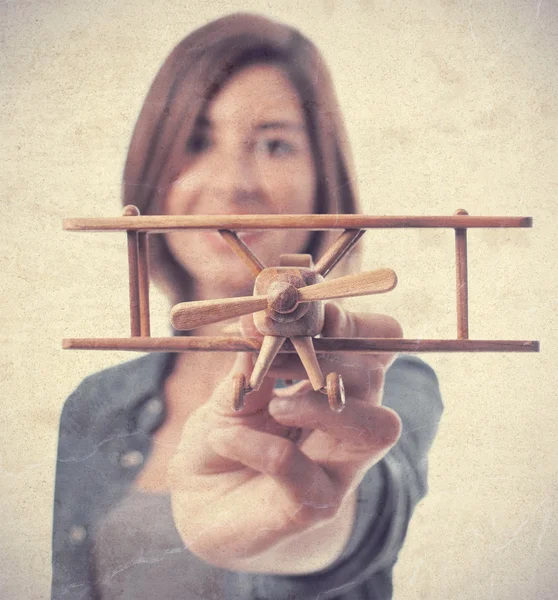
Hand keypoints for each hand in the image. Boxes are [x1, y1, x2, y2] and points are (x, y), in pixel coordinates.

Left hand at [168, 303, 402, 571]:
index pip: (376, 345)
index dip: (355, 323)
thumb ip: (250, 359)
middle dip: (327, 355)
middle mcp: (350, 425)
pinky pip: (297, 467)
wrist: (201, 503)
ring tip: (272, 405)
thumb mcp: (233, 389)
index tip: (310, 311)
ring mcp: (339, 468)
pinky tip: (224, 437)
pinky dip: (255, 443)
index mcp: (335, 387)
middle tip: (274, 353)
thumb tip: (256, 320)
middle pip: (376, 376)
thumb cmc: (225, 436)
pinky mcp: (314, 505)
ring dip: (318, 404)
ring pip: (376, 428)